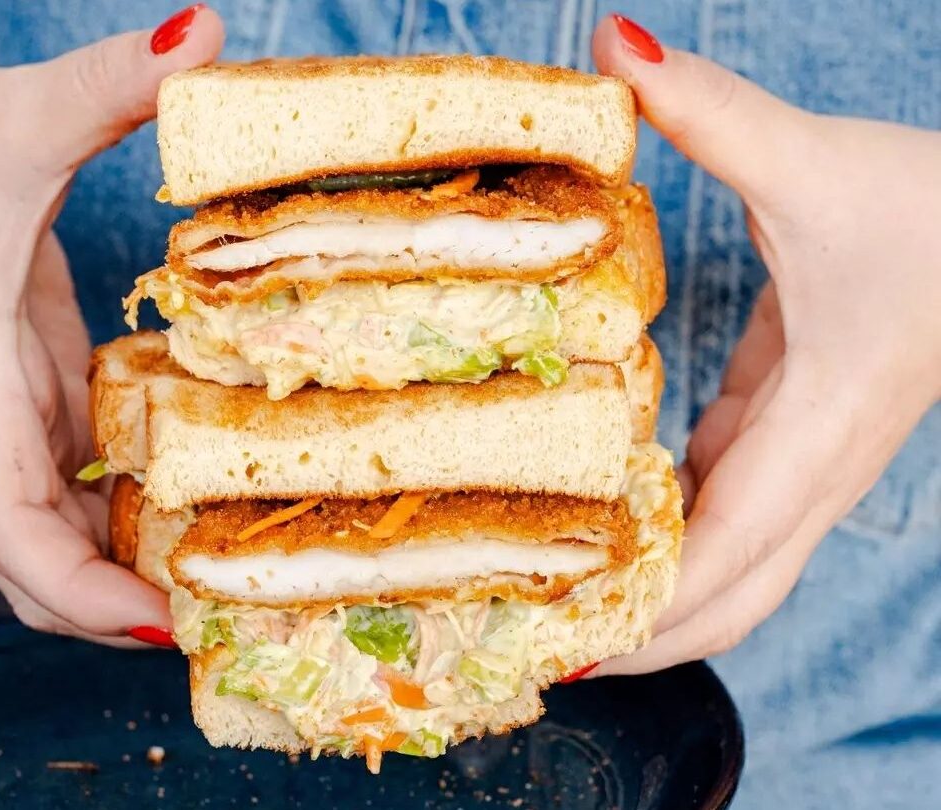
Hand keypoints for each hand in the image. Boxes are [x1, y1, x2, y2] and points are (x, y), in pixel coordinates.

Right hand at [0, 6, 224, 643]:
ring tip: (218, 581)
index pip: (8, 519)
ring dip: (119, 570)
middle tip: (211, 619)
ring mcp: (8, 416)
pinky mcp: (33, 398)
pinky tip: (192, 511)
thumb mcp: (21, 115)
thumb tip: (201, 29)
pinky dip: (122, 515)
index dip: (75, 589)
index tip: (155, 621)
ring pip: (49, 535)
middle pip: (30, 563)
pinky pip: (74, 487)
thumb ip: (107, 83)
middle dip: (105, 608)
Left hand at [590, 14, 940, 673]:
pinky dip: (668, 535)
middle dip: (641, 639)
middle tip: (538, 653)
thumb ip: (714, 113)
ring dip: (653, 597)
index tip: (560, 650)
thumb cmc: (935, 212)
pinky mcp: (791, 429)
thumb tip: (615, 44)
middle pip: (729, 600)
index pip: (723, 559)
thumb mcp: (817, 163)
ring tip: (558, 609)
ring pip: (731, 565)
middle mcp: (813, 468)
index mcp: (820, 431)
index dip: (642, 618)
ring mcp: (804, 459)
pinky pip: (726, 508)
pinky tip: (605, 528)